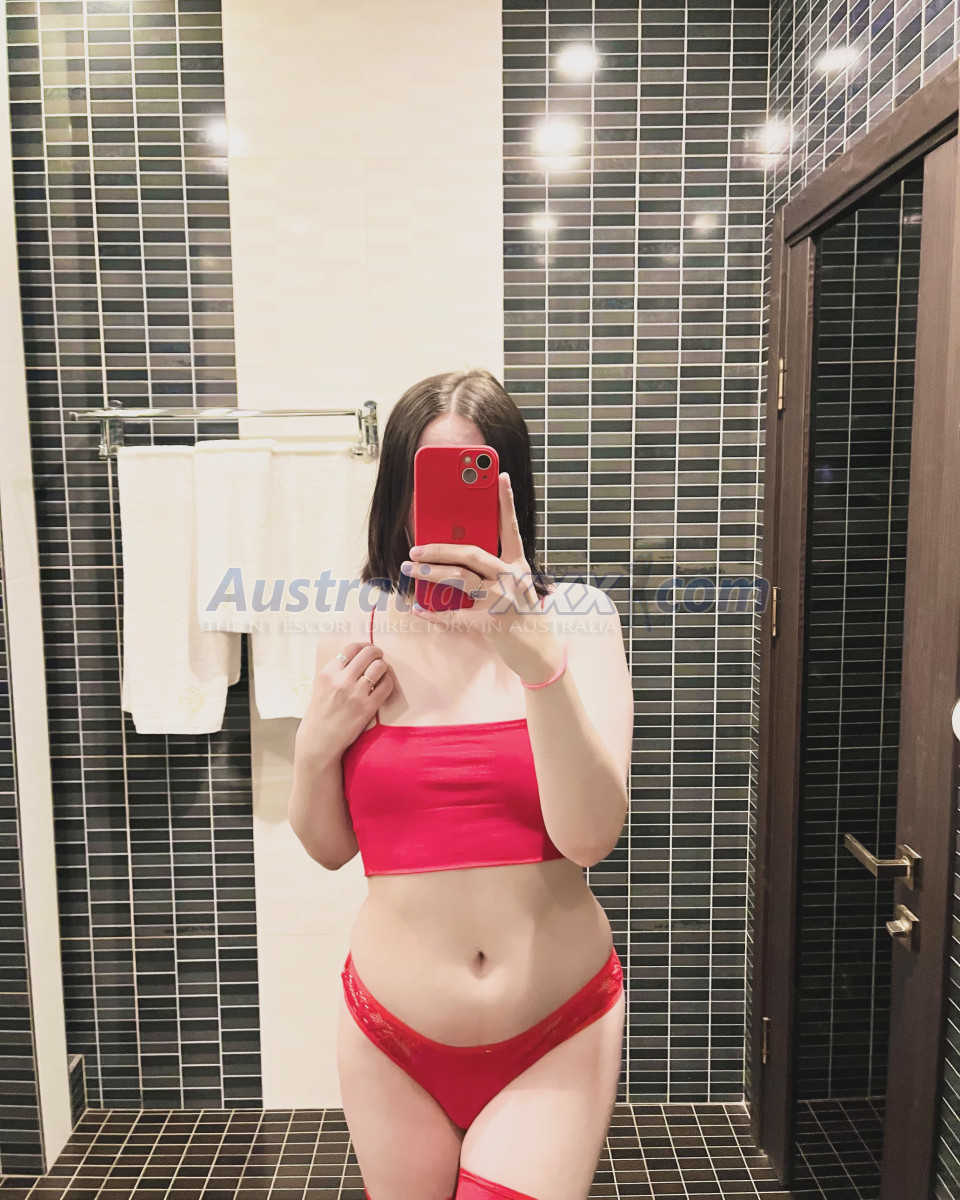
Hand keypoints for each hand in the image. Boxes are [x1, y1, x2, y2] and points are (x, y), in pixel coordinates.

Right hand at [295, 640, 394, 764]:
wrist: (319, 741)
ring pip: (380, 666)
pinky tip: (383, 687)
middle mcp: (341, 680)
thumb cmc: (320, 714)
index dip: (365, 646)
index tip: (369, 651)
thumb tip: (358, 658)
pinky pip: (386, 685)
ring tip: (381, 674)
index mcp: (327, 672)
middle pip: (369, 653)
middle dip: (377, 653)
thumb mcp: (321, 687)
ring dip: (384, 668)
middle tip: (378, 659)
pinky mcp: (367, 707)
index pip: (352, 647)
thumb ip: (337, 672)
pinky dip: (388, 683)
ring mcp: (355, 693)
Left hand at [402, 472, 562, 682]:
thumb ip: (491, 572)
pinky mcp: (491, 622)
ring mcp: (502, 600)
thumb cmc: (522, 617)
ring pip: (459, 578)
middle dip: (439, 548)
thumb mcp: (514, 588)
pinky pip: (453, 614)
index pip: (511, 527)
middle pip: (471, 552)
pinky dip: (432, 613)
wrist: (539, 654)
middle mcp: (512, 578)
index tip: (499, 475)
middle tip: (414, 549)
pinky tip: (417, 608)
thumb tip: (452, 560)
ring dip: (429, 572)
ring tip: (410, 569)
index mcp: (518, 565)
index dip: (505, 501)